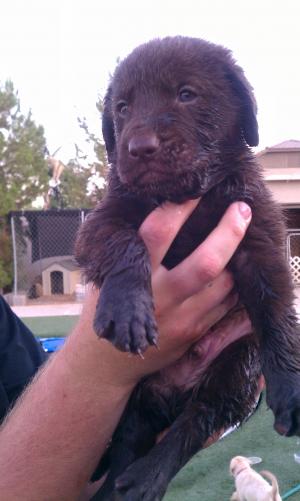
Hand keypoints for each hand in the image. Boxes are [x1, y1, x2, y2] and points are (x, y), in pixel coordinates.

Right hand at [79, 199, 251, 387]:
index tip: (195, 190)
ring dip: (236, 257)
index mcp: (135, 277)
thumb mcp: (110, 276)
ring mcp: (181, 319)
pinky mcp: (195, 334)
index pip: (159, 234)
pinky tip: (235, 267)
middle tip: (241, 209)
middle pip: (206, 262)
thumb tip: (160, 210)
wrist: (108, 363)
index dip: (179, 208)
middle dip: (229, 232)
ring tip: (239, 235)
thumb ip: (133, 250)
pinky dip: (234, 284)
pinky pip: (226, 306)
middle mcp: (161, 298)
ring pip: (225, 284)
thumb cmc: (108, 309)